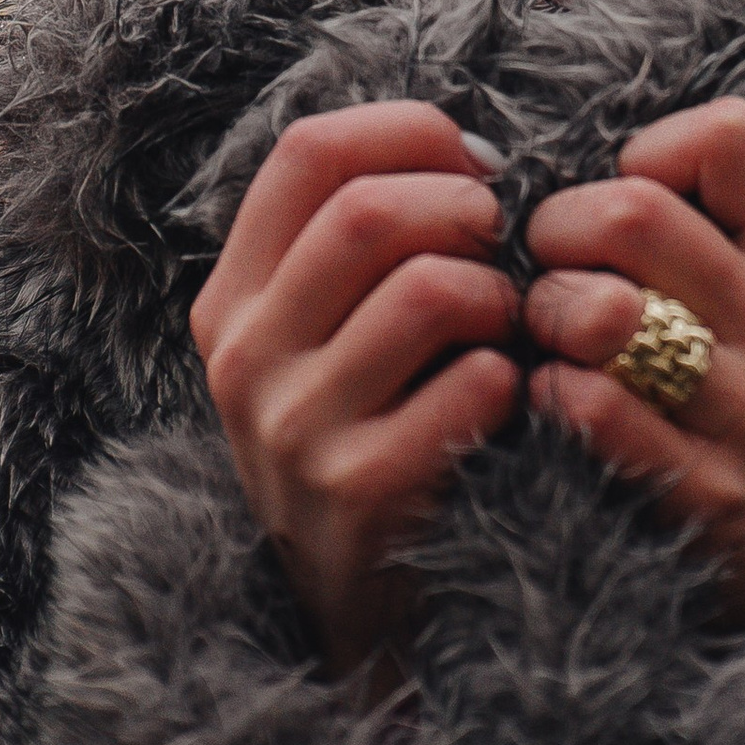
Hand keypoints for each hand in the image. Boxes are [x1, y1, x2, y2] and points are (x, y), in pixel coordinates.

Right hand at [190, 103, 518, 680]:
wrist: (356, 610)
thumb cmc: (372, 437)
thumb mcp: (326, 339)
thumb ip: (363, 245)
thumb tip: (469, 155)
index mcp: (232, 298)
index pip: (310, 152)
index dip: (410, 134)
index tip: (472, 167)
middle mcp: (244, 356)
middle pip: (369, 211)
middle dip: (466, 211)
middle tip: (503, 247)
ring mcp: (292, 428)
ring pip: (428, 289)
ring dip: (498, 295)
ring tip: (505, 327)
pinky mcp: (357, 491)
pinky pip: (471, 384)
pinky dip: (511, 376)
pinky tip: (504, 399)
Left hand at [522, 98, 744, 621]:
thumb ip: (709, 230)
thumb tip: (589, 167)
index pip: (732, 137)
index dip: (649, 153)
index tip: (625, 204)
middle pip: (634, 212)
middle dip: (556, 232)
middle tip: (548, 271)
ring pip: (602, 312)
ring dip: (544, 316)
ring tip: (549, 339)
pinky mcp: (713, 497)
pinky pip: (594, 410)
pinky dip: (549, 396)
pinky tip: (554, 403)